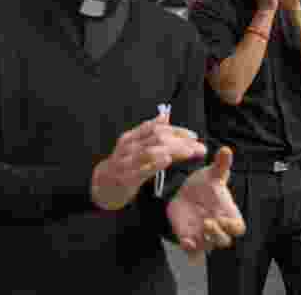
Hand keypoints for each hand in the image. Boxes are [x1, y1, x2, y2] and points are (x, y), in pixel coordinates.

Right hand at [91, 110, 206, 210]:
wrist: (102, 185)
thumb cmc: (122, 163)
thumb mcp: (134, 145)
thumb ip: (149, 132)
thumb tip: (165, 115)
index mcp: (131, 137)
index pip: (155, 128)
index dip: (176, 130)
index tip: (193, 135)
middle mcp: (128, 146)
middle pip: (156, 138)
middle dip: (180, 140)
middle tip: (198, 145)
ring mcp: (126, 161)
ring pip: (151, 151)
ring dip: (173, 150)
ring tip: (190, 152)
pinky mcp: (126, 177)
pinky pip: (142, 168)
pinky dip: (155, 162)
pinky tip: (167, 159)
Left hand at [167, 146, 245, 263]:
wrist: (184, 194)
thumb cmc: (204, 186)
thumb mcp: (211, 174)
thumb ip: (221, 164)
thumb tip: (226, 150)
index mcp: (227, 213)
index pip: (238, 226)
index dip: (234, 226)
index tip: (225, 219)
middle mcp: (217, 226)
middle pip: (224, 240)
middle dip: (218, 234)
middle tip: (208, 222)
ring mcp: (204, 235)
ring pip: (209, 247)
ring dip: (204, 243)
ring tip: (197, 232)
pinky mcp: (189, 238)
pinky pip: (193, 252)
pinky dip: (190, 250)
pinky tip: (186, 241)